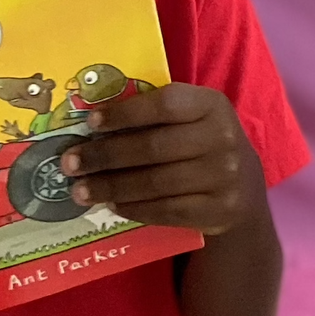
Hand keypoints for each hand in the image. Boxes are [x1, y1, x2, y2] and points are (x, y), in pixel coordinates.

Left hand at [65, 83, 260, 236]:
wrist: (244, 185)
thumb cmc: (201, 142)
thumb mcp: (191, 117)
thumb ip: (154, 114)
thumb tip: (92, 123)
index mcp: (211, 105)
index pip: (165, 104)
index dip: (125, 114)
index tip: (90, 123)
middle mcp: (222, 138)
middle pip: (153, 147)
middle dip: (105, 155)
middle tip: (70, 163)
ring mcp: (223, 177)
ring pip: (155, 183)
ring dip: (111, 187)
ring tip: (80, 190)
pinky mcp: (218, 210)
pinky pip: (166, 210)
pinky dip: (133, 208)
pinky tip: (111, 204)